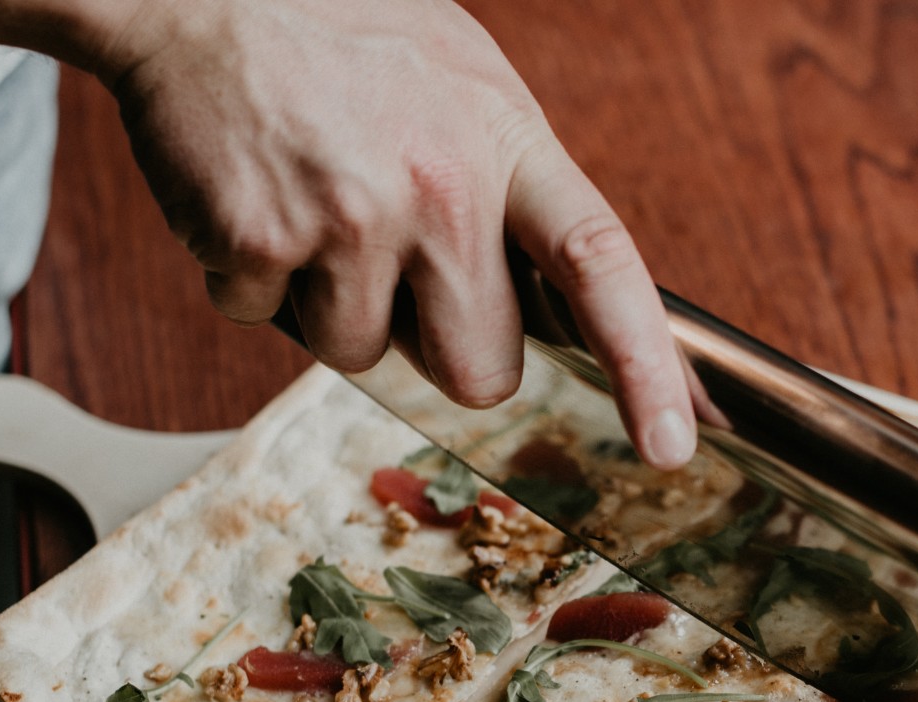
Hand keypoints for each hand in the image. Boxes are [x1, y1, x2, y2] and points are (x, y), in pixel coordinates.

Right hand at [76, 0, 695, 465]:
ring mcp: (349, 217)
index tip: (672, 446)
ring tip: (308, 198)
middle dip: (438, 346)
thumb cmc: (339, 36)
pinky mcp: (258, 240)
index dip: (645, 367)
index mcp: (505, 142)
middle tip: (392, 262)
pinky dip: (245, 278)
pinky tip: (249, 194)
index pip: (602, 268)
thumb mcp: (463, 86)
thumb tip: (563, 307)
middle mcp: (441, 186)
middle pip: (478, 372)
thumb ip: (513, 191)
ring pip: (361, 356)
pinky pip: (261, 321)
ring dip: (328, 303)